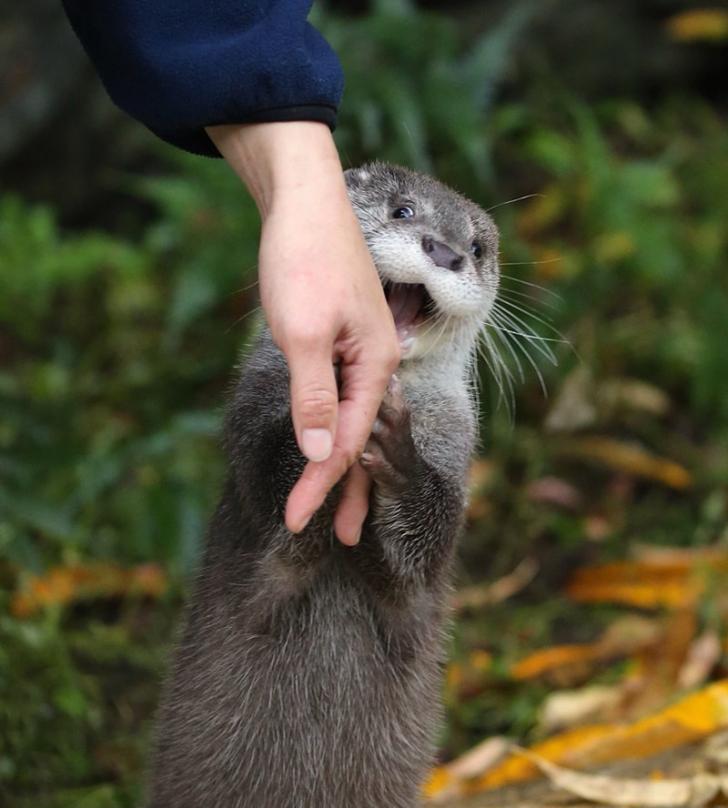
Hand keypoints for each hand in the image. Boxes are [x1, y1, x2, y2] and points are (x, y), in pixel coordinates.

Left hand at [207, 121, 399, 544]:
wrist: (301, 197)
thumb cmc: (302, 259)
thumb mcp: (302, 333)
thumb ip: (314, 397)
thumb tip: (325, 456)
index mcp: (377, 365)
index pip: (350, 442)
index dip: (321, 485)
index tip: (297, 522)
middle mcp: (378, 364)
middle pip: (363, 441)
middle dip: (345, 490)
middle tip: (339, 539)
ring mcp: (364, 353)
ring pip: (356, 423)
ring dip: (343, 467)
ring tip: (338, 510)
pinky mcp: (345, 342)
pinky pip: (345, 400)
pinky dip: (336, 431)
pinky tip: (331, 445)